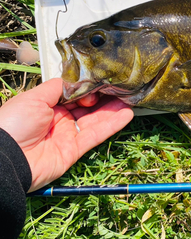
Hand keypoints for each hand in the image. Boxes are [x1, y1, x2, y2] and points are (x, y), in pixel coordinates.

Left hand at [0, 78, 133, 191]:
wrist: (5, 159)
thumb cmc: (12, 125)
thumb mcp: (34, 97)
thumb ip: (58, 87)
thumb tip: (76, 81)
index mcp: (47, 106)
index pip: (74, 94)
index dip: (88, 87)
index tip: (101, 80)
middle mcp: (58, 120)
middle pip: (87, 106)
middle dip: (104, 97)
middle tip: (121, 88)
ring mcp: (67, 135)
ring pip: (95, 120)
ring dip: (113, 110)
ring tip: (129, 99)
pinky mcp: (74, 150)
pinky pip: (96, 135)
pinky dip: (112, 125)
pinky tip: (126, 114)